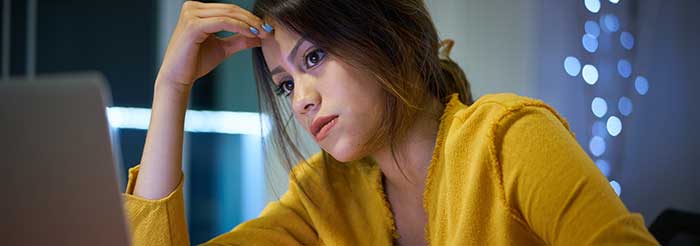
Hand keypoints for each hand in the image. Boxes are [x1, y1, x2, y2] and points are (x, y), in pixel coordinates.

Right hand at [156, 1, 271, 88]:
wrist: (178, 78)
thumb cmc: (195, 63)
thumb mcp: (223, 48)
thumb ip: (239, 39)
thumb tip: (260, 35)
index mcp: (197, 10)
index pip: (230, 9)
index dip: (250, 17)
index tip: (266, 28)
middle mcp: (192, 7)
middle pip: (231, 9)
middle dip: (252, 19)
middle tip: (268, 29)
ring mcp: (191, 14)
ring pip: (228, 14)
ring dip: (249, 23)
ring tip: (262, 33)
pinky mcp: (193, 25)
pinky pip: (223, 22)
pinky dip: (240, 27)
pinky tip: (251, 34)